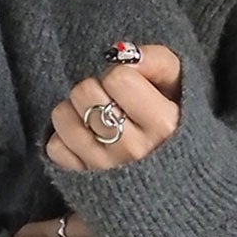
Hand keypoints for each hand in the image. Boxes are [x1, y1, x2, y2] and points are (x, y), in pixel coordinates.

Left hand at [44, 42, 182, 172]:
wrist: (174, 182)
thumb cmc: (174, 127)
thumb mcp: (181, 88)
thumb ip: (158, 61)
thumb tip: (120, 53)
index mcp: (163, 125)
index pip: (118, 78)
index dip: (118, 74)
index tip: (127, 87)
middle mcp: (133, 150)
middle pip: (86, 93)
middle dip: (94, 88)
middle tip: (108, 101)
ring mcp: (105, 169)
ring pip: (63, 117)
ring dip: (74, 110)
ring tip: (93, 117)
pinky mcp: (83, 183)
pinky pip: (55, 148)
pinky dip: (64, 139)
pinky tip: (84, 139)